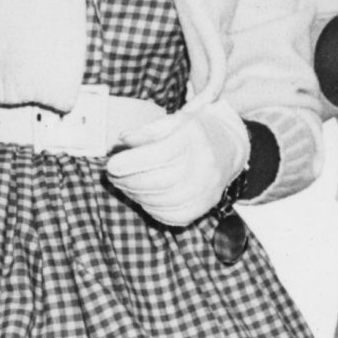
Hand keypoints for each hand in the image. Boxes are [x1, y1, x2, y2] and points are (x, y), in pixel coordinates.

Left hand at [103, 100, 247, 227]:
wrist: (227, 147)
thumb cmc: (192, 133)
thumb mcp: (172, 121)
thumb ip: (147, 130)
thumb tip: (123, 139)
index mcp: (194, 139)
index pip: (159, 155)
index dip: (131, 162)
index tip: (111, 165)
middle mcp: (204, 166)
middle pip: (159, 181)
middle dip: (129, 180)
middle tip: (113, 177)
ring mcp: (206, 190)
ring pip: (164, 201)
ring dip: (136, 195)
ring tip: (124, 185)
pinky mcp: (203, 207)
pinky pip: (172, 216)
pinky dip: (152, 209)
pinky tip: (143, 197)